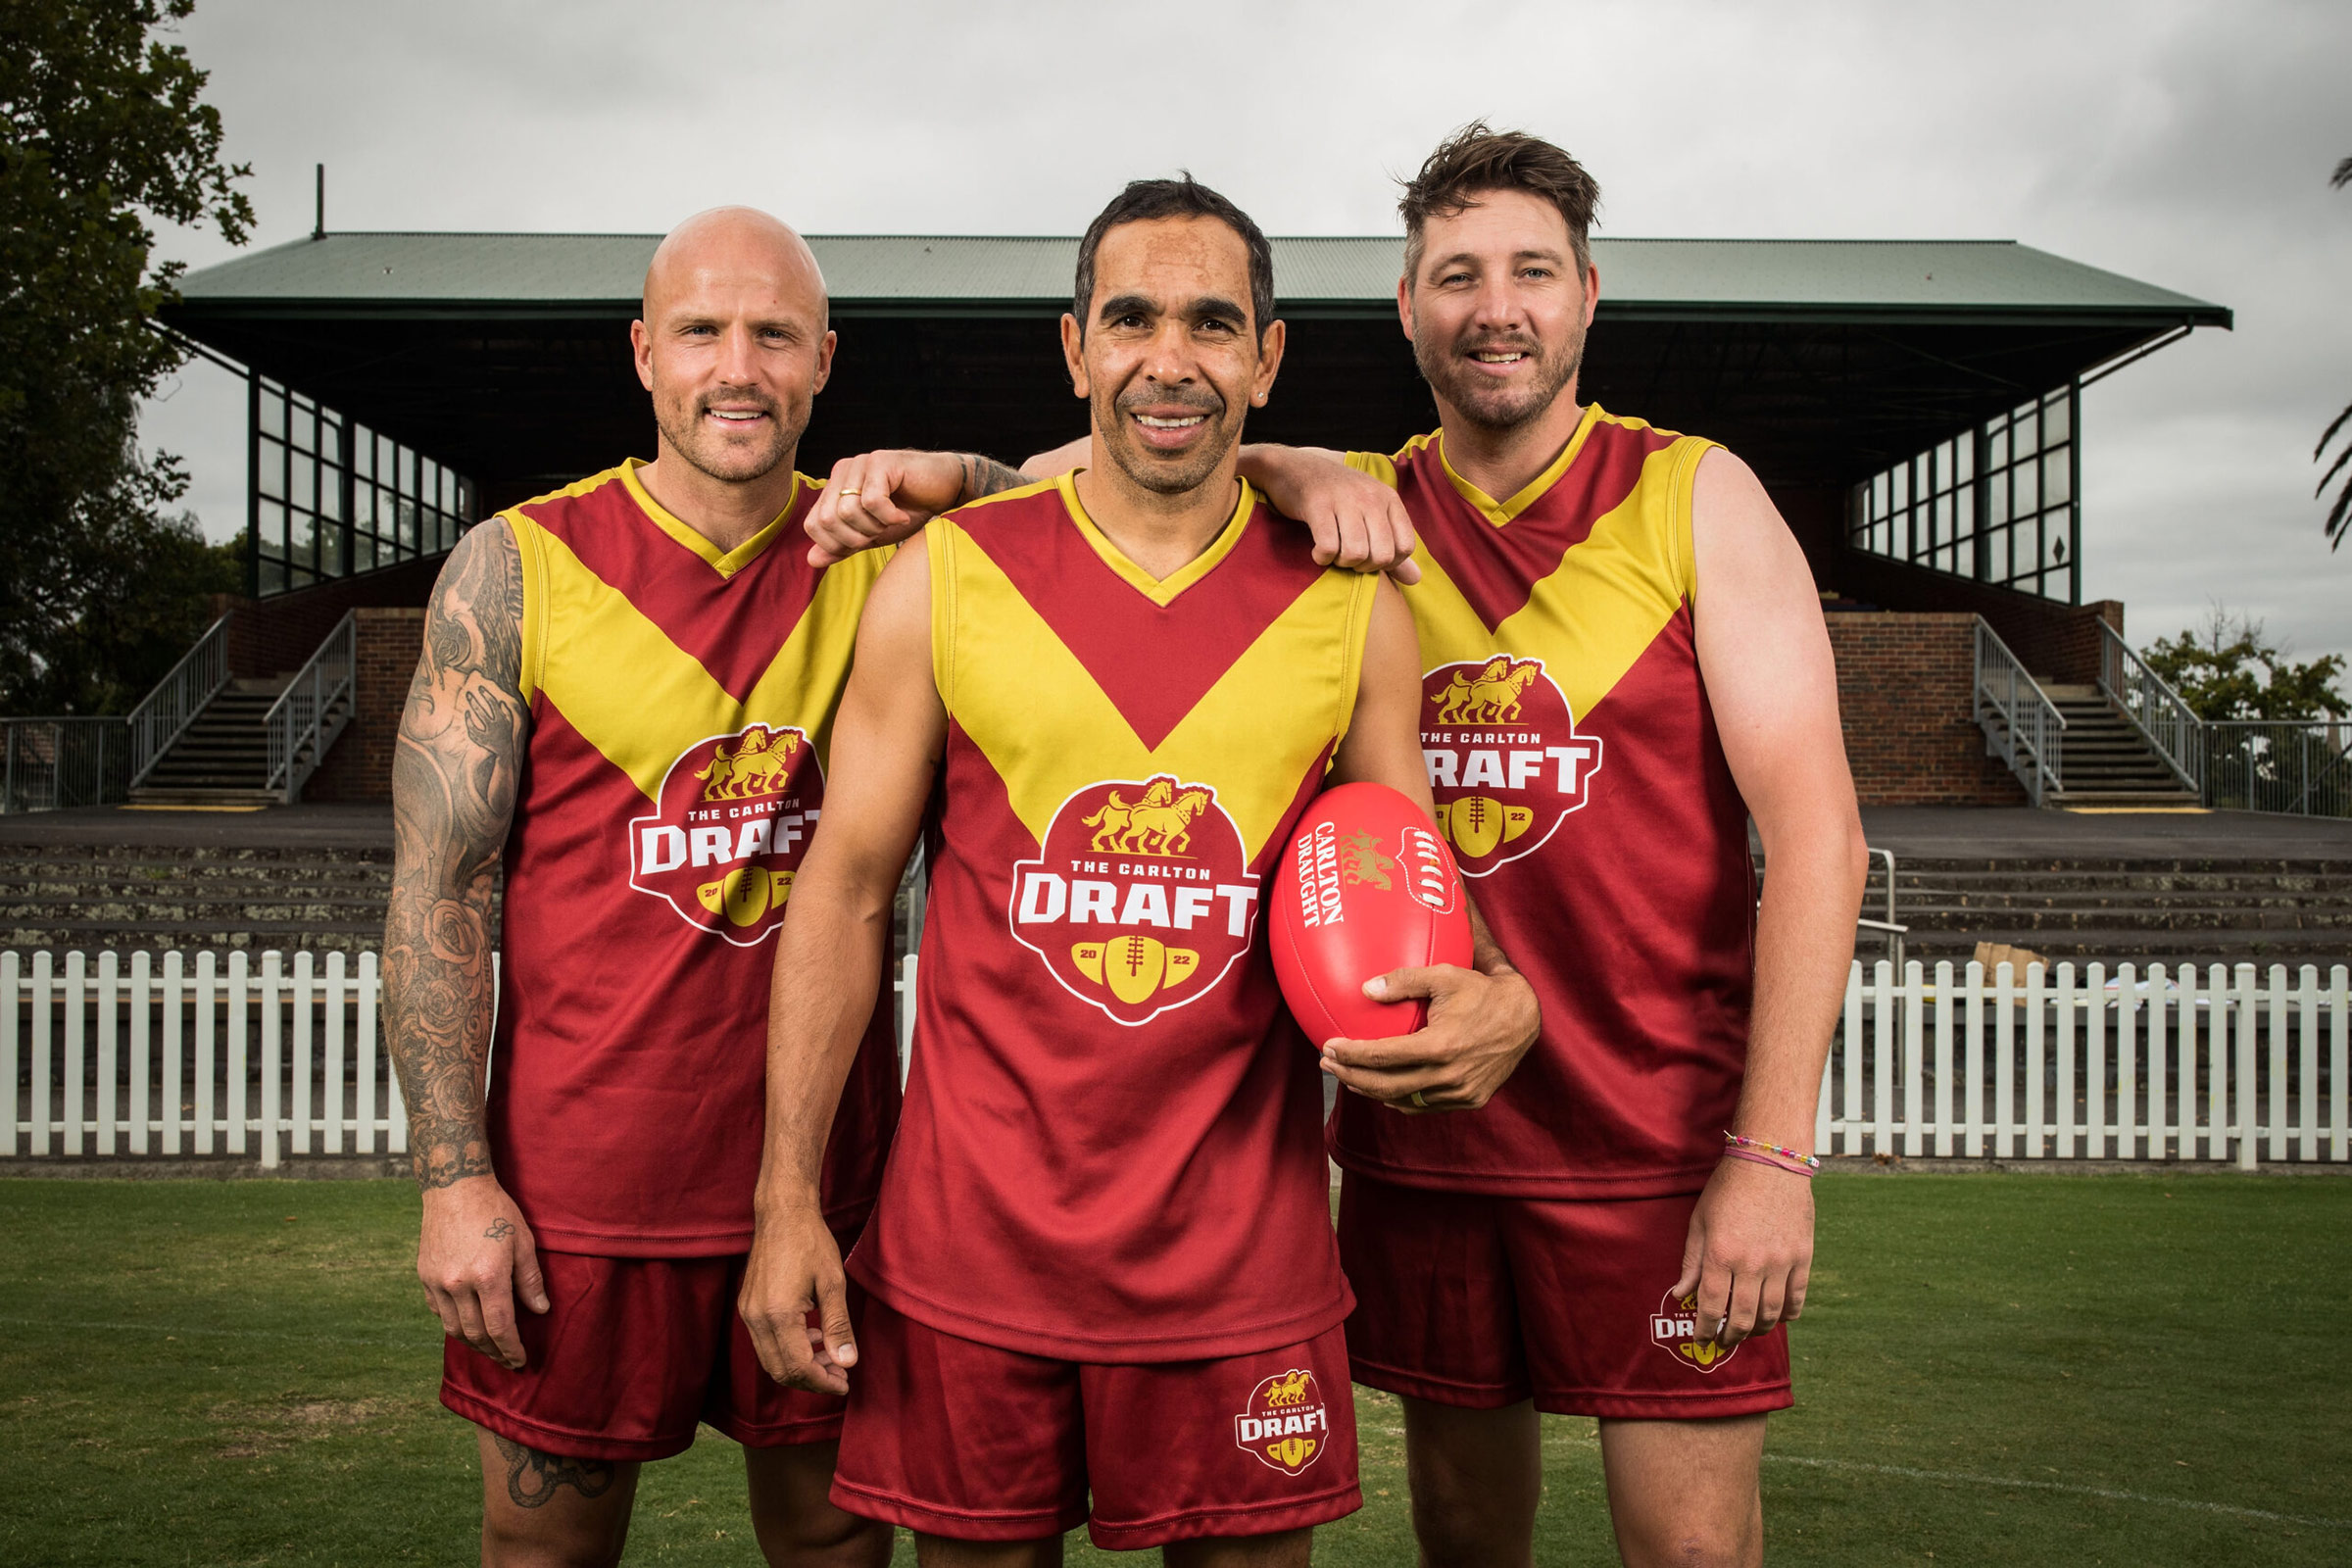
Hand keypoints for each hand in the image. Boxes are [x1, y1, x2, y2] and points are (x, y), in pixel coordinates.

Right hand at [417, 1175, 546, 1369]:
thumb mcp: (523, 1241)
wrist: (455, 1188)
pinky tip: (467, 1325)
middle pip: (475, 1334)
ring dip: (472, 1344)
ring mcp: (437, 1281)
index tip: (520, 1360)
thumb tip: (540, 1310)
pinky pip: (438, 1312)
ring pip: (453, 1328)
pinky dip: (453, 1324)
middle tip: (507, 1360)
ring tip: (489, 1349)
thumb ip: (530, 1280)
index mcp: (488, 1275)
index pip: (500, 1327)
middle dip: (493, 1352)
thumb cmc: (496, 1210)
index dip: (510, 1348)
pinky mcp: (424, 1276)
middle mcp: (458, 1283)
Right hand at [738, 1196, 858, 1394]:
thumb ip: (838, 1326)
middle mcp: (756, 1318)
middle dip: (811, 1380)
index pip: (798, 1367)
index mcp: (778, 1314)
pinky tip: (811, 1338)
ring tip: (830, 1358)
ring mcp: (748, 1313)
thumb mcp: (833, 1284)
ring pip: (771, 1359)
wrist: (782, 1212)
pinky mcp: (747, 1306)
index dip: (822, 1382)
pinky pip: (765, 1342)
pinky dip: (788, 1350)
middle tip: (840, 1375)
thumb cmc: (810, 1242)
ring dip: (800, 1366)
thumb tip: (848, 1362)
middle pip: (780, 1370)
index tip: (844, 1384)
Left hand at [804, 450, 967, 564]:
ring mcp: (859, 464)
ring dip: (874, 527)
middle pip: (827, 519)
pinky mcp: (880, 461)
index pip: (813, 524)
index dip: (836, 544)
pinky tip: (903, 514)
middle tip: (881, 533)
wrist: (946, 489)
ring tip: (893, 521)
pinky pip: (871, 501)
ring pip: (847, 511)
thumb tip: (811, 560)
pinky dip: (889, 517)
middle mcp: (842, 472)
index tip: (865, 542)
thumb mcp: (872, 535)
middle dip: (856, 538)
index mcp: (835, 487)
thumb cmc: (910, 509)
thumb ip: (843, 546)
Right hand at [1254, 453, 1420, 584]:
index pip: (1405, 546)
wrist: (1297, 469)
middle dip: (1364, 567)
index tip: (1369, 558)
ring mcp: (1345, 499)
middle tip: (1348, 559)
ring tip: (1333, 553)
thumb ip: (1393, 547)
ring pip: (1356, 553)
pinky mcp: (1318, 504)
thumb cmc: (1338, 498)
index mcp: (1388, 499)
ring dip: (1342, 563)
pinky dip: (1322, 558)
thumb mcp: (1371, 515)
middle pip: (1382, 555)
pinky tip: (1317, 552)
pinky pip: (1328, 546)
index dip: (1388, 563)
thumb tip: (1416, 579)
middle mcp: (1371, 497)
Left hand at [1318, 964, 1538, 1109]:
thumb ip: (1404, 980)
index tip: (1328, 1046)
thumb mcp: (1444, 975)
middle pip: (1386, 1085)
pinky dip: (1400, 1098)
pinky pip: (1424, 1106)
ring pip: (1404, 1100)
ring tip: (1349, 1075)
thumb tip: (1364, 989)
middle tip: (1327, 1063)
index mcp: (1440, 1046)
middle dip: (1350, 1076)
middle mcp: (1449, 1076)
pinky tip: (1383, 1087)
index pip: (1383, 1056)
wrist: (1524, 1017)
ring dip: (1371, 1090)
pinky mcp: (1469, 1100)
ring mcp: (1460, 1092)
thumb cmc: (1481, 991)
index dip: (1351, 1054)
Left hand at [1672, 1155, 1815, 1350]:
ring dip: (1758, 1329)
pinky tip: (1777, 1318)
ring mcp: (1781, 1262)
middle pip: (1743, 1317)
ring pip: (1771, 1314)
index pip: (1712, 1307)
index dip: (1705, 1330)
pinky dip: (1787, 1314)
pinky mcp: (1803, 1257)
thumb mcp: (1700, 1222)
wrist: (1770, 1161)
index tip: (1701, 1340)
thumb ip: (1691, 1262)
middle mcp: (1752, 1263)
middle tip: (1724, 1341)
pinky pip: (1797, 1298)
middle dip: (1731, 1336)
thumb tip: (1680, 1294)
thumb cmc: (1727, 1188)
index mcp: (1721, 1254)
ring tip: (1748, 1331)